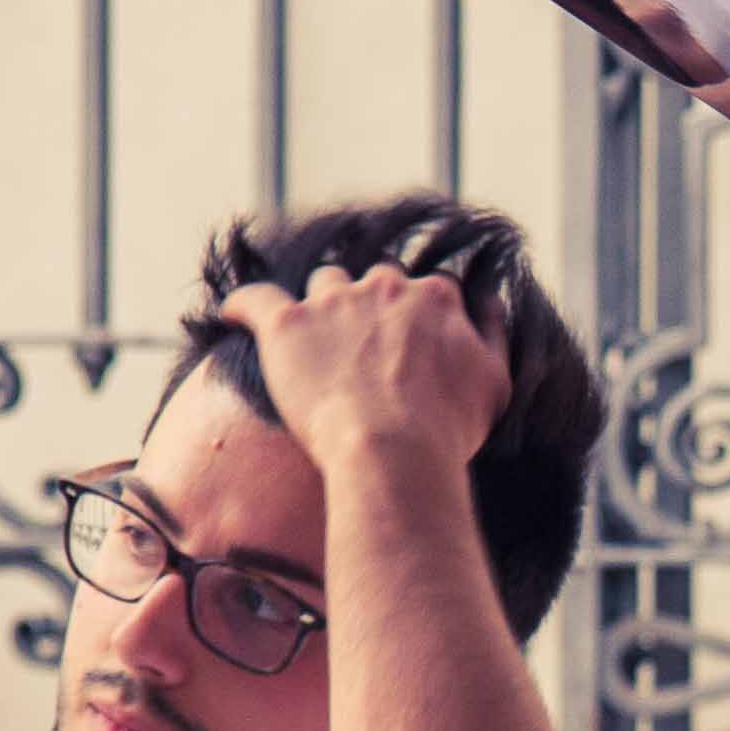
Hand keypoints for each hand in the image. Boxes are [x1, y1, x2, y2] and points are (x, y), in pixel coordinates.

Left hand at [217, 261, 510, 472]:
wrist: (391, 452)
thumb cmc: (447, 428)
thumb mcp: (495, 383)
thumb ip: (494, 334)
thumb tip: (489, 300)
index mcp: (436, 298)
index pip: (431, 288)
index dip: (424, 313)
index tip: (417, 340)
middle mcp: (384, 287)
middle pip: (377, 278)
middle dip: (376, 301)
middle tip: (370, 342)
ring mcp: (332, 302)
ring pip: (324, 281)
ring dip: (324, 302)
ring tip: (316, 335)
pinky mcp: (286, 324)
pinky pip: (254, 299)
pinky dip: (243, 305)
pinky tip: (234, 314)